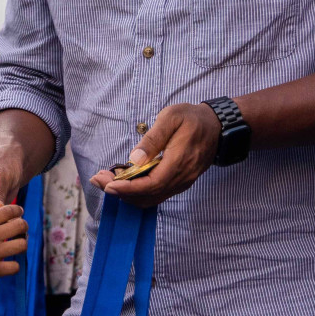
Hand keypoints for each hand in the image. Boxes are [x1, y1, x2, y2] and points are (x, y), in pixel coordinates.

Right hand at [0, 204, 26, 289]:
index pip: (10, 210)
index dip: (17, 212)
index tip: (16, 217)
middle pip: (22, 225)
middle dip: (23, 229)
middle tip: (18, 235)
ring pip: (23, 245)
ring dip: (21, 247)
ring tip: (14, 250)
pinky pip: (15, 267)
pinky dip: (13, 267)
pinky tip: (6, 267)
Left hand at [93, 103, 219, 207]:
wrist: (217, 126)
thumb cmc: (192, 118)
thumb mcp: (171, 118)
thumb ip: (153, 139)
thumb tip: (134, 159)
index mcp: (179, 162)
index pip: (151, 184)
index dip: (128, 188)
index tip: (107, 184)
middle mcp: (181, 178)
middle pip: (148, 195)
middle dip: (120, 191)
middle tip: (97, 179)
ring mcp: (181, 182)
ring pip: (151, 197)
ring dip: (127, 193)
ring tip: (106, 179)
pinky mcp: (179, 182)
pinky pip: (156, 193)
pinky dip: (137, 191)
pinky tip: (124, 179)